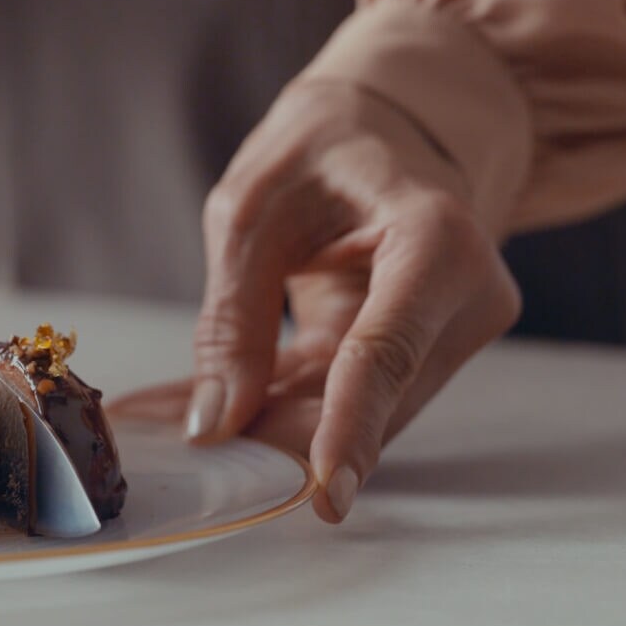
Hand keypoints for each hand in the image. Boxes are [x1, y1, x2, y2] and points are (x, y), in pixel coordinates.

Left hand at [111, 81, 520, 522]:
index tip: (324, 495)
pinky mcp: (411, 356)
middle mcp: (463, 298)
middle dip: (274, 437)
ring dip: (262, 428)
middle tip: (180, 458)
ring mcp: (444, 334)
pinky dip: (270, 408)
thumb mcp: (252, 211)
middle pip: (366, 399)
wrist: (386, 130)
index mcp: (436, 239)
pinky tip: (197, 414)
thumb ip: (234, 317)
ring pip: (349, 413)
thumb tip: (215, 423)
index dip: (349, 426)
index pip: (388, 351)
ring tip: (162, 426)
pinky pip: (336, 399)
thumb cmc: (324, 146)